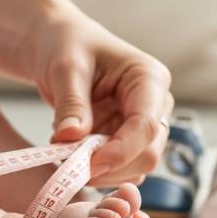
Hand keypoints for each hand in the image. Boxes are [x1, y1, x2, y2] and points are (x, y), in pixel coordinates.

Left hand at [21, 10, 172, 186]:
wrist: (61, 47)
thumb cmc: (68, 46)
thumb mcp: (66, 68)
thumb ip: (71, 103)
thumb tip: (70, 138)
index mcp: (149, 79)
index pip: (146, 125)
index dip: (120, 151)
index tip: (87, 164)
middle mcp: (155, 106)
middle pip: (147, 154)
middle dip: (110, 166)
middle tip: (67, 163)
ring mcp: (144, 127)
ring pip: (135, 168)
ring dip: (101, 171)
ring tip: (64, 151)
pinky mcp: (128, 142)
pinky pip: (120, 170)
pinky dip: (96, 171)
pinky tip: (72, 155)